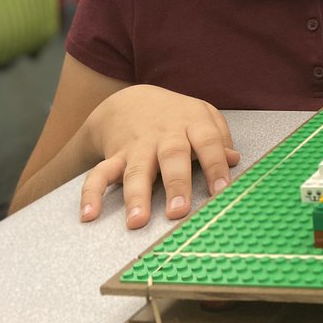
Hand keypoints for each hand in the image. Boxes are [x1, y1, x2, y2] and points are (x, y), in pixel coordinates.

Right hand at [78, 85, 240, 228]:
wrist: (131, 101)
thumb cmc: (177, 116)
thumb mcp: (204, 117)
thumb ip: (220, 139)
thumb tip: (234, 160)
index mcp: (192, 123)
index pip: (208, 143)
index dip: (215, 166)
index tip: (221, 191)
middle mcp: (164, 135)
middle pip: (171, 156)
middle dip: (175, 184)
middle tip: (178, 212)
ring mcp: (137, 146)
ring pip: (135, 170)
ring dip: (136, 196)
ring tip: (137, 221)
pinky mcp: (114, 156)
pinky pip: (99, 174)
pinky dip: (91, 194)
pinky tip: (89, 216)